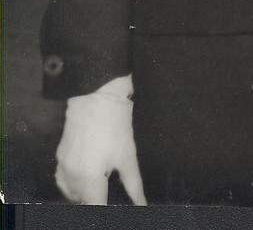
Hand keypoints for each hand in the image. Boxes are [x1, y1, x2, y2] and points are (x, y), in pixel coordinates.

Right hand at [55, 75, 145, 204]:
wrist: (96, 97)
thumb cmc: (115, 126)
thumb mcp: (128, 156)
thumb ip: (133, 185)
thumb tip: (142, 204)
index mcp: (89, 181)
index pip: (94, 207)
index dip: (105, 208)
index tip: (113, 205)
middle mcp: (71, 178)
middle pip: (81, 202)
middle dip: (95, 199)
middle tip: (109, 191)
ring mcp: (62, 167)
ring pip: (70, 193)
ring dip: (83, 194)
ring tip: (100, 183)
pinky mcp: (59, 156)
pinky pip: (63, 180)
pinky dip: (73, 183)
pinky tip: (86, 175)